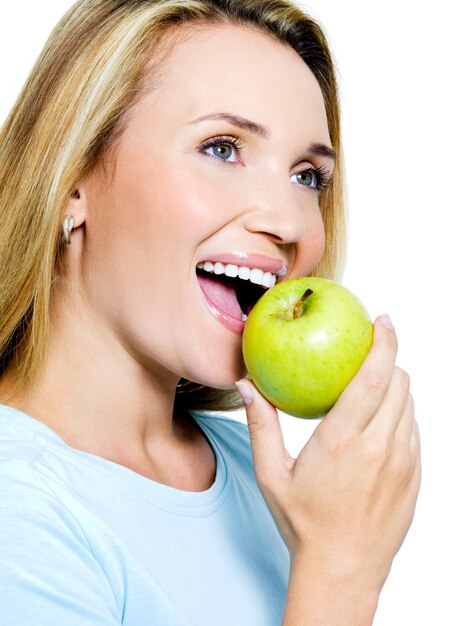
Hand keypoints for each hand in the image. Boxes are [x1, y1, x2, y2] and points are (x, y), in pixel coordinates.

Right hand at [236, 314, 420, 591]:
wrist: (343, 572)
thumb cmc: (303, 524)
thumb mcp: (272, 474)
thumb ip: (260, 425)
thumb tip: (246, 385)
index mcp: (344, 441)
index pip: (374, 377)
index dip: (384, 341)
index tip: (382, 320)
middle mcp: (381, 448)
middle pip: (399, 382)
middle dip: (387, 361)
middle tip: (366, 357)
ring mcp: (404, 464)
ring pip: (409, 405)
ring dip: (392, 389)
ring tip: (367, 394)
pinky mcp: (415, 477)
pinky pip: (414, 431)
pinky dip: (398, 417)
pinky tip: (376, 429)